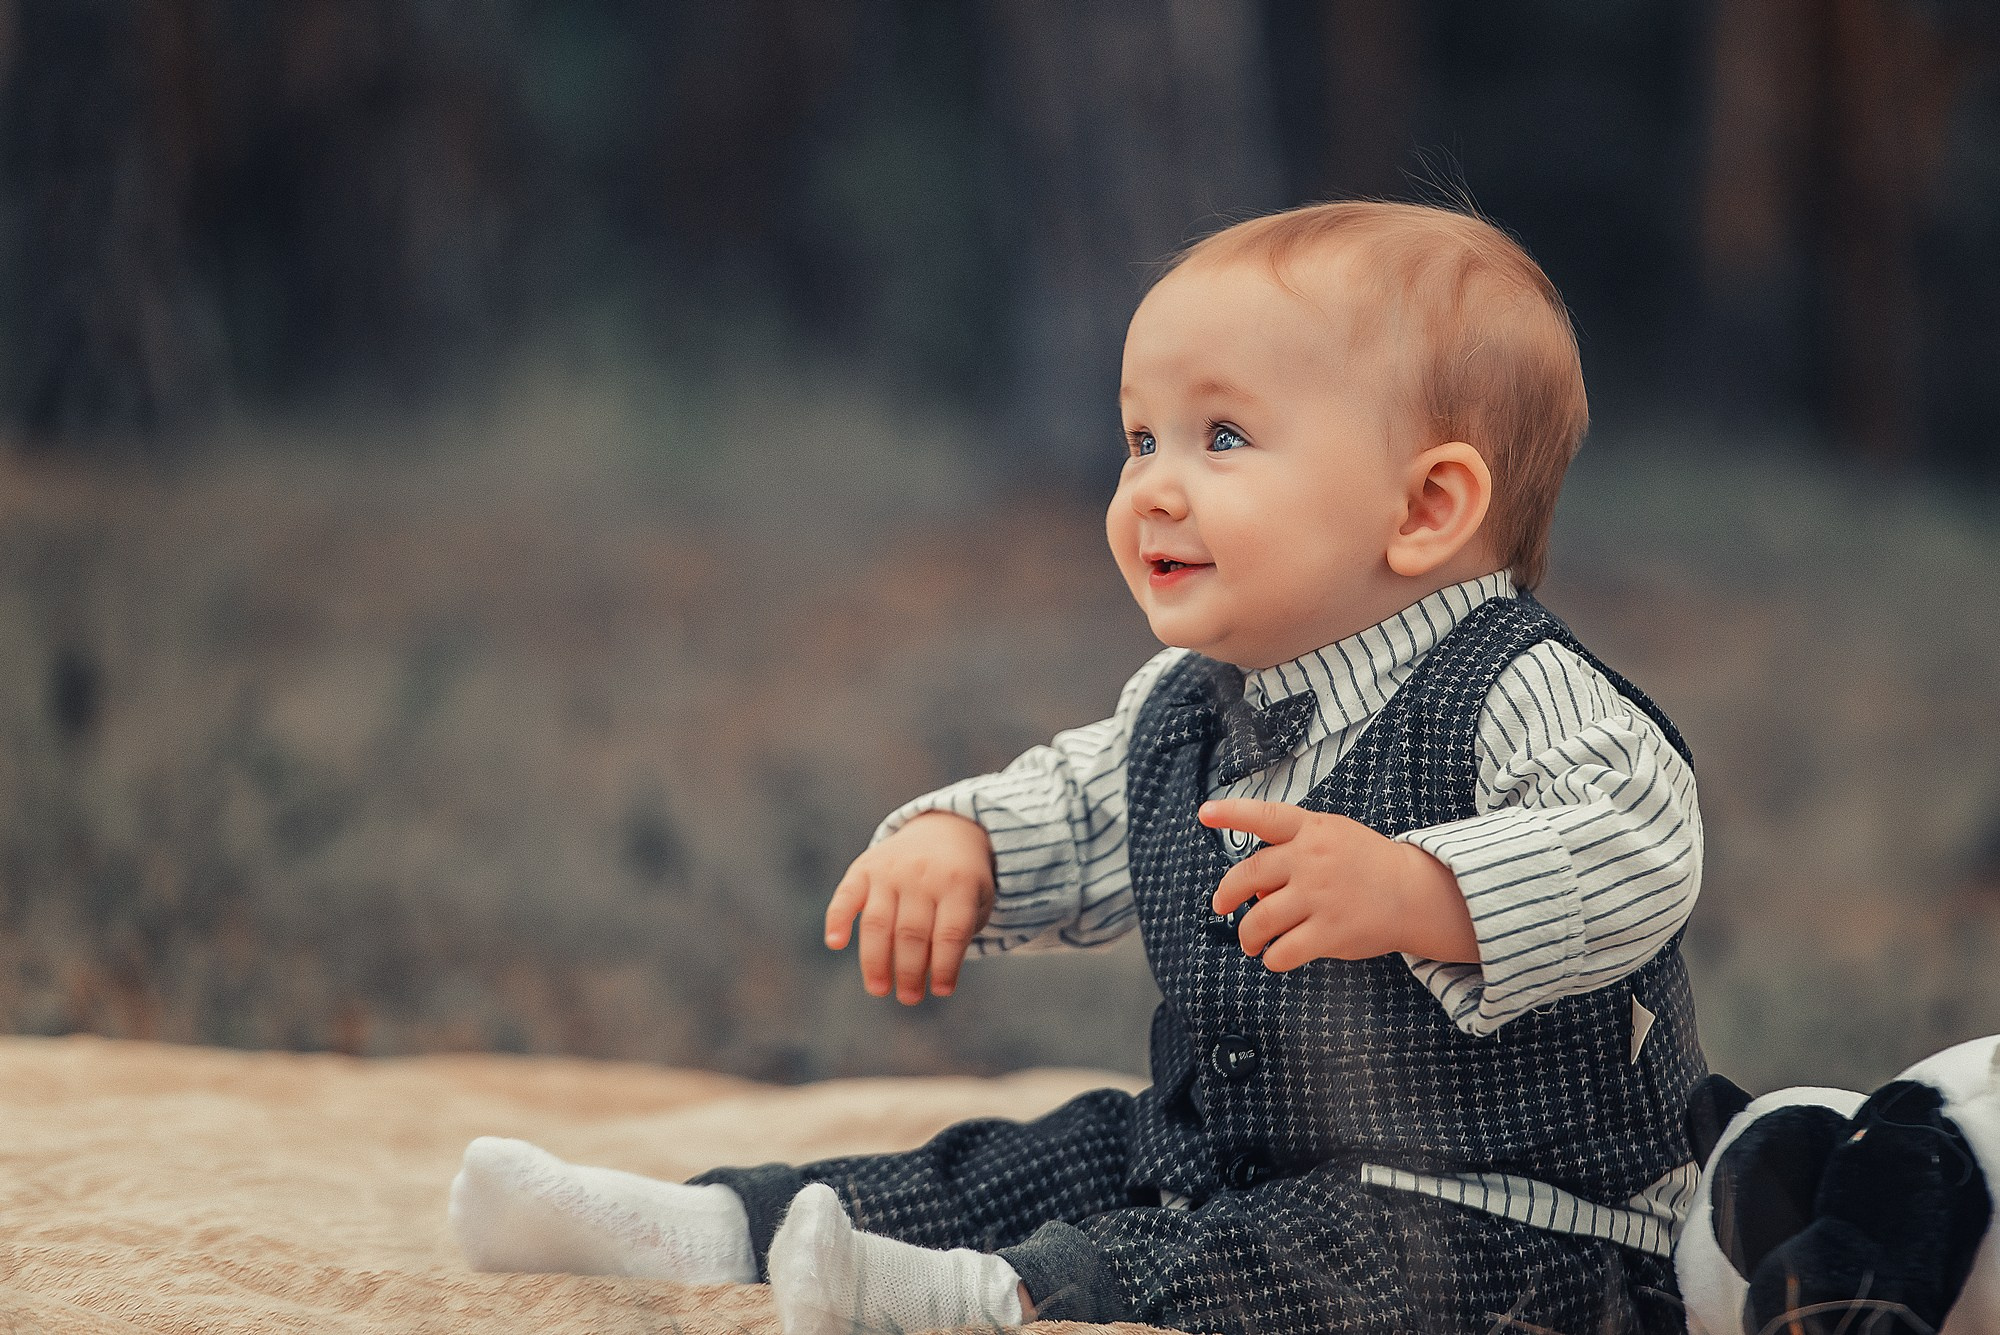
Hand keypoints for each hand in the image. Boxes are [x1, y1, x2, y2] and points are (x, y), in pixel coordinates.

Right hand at [824, 811, 995, 1003]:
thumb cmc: (962, 881)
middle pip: (912, 933)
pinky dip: (837, 919)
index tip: (941, 992)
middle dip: (909, 971)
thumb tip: (930, 978)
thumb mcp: (978, 900)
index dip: (945, 966)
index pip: (950, 933)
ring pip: (878, 922)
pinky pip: (846, 895)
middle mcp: (921, 875)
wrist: (945, 829)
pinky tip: (835, 944)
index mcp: (957, 883)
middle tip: (909, 998)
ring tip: (879, 989)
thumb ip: (960, 934)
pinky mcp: (864, 867)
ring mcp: (890, 870)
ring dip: (876, 961)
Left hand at [1197, 799, 1477, 969]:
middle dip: (1226, 895)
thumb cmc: (1363, 865)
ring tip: (1251, 942)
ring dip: (1247, 936)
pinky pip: (1283, 951)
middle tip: (1221, 906)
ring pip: (1259, 920)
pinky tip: (1276, 956)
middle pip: (1248, 876)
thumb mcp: (1332, 838)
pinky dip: (1272, 958)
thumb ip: (1291, 853)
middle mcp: (1312, 859)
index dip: (1232, 813)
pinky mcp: (1330, 932)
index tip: (1204, 813)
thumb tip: (1253, 893)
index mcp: (1312, 830)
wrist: (1413, 893)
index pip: (1266, 817)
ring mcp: (1320, 896)